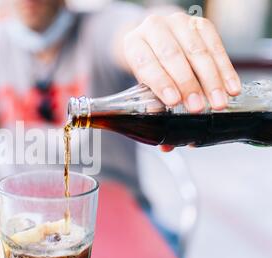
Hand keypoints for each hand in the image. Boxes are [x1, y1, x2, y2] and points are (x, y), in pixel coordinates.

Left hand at [123, 12, 240, 112]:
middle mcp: (154, 27)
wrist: (158, 40)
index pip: (146, 62)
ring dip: (211, 80)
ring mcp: (178, 23)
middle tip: (197, 106)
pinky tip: (231, 88)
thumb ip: (154, 100)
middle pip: (173, 55)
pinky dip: (225, 70)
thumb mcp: (145, 82)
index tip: (174, 101)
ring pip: (197, 51)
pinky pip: (216, 46)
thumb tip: (163, 127)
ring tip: (217, 102)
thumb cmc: (151, 66)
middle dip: (187, 84)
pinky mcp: (200, 23)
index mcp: (134, 42)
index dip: (161, 82)